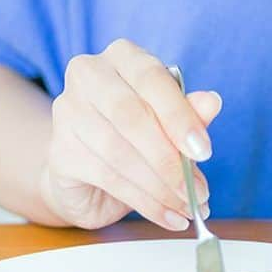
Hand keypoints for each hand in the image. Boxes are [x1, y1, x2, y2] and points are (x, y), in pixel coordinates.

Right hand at [39, 39, 221, 231]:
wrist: (86, 173)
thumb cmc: (135, 136)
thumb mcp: (169, 123)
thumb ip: (189, 113)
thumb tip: (212, 102)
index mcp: (122, 57)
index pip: (151, 78)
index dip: (179, 115)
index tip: (203, 150)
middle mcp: (88, 76)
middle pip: (131, 116)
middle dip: (169, 159)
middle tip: (198, 190)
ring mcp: (67, 112)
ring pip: (119, 152)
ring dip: (160, 187)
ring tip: (188, 207)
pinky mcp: (60, 152)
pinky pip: (107, 177)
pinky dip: (144, 201)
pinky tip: (167, 215)